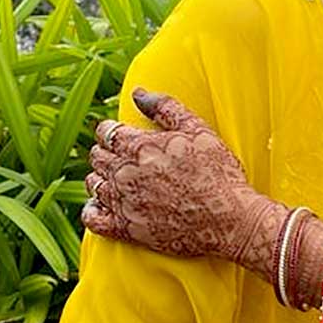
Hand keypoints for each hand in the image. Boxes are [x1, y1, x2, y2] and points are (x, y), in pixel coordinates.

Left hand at [84, 89, 279, 266]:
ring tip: (116, 181)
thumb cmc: (219, 174)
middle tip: (122, 158)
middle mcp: (125, 173)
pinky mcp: (126, 229)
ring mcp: (123, 202)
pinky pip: (92, 219)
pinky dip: (92, 211)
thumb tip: (137, 92)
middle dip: (106, 153)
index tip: (121, 136)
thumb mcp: (199, 131)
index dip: (111, 131)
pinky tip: (102, 207)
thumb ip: (165, 107)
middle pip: (97, 156)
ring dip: (101, 179)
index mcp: (139, 146)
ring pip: (93, 184)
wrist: (229, 220)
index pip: (106, 131)